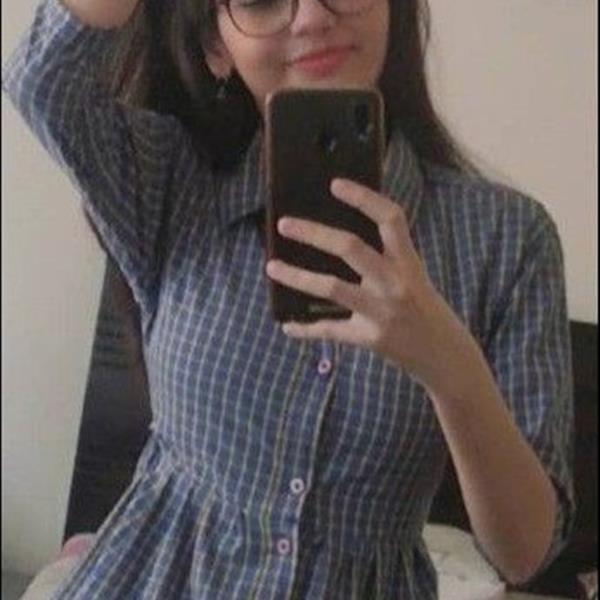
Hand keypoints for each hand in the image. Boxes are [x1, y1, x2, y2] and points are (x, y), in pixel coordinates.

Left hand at [265, 178, 476, 393]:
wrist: (446, 358)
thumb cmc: (427, 311)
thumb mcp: (415, 279)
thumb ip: (387, 261)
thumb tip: (339, 241)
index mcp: (409, 264)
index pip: (391, 219)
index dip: (364, 198)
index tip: (335, 184)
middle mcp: (395, 284)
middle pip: (350, 248)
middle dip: (313, 233)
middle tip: (284, 224)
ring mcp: (382, 312)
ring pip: (332, 287)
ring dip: (297, 276)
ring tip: (272, 267)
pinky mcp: (370, 338)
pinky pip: (331, 331)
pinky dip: (306, 329)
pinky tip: (288, 325)